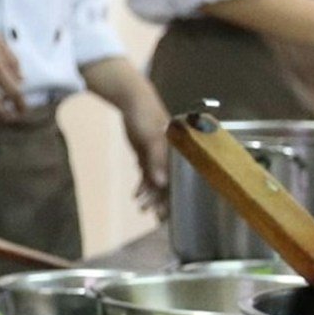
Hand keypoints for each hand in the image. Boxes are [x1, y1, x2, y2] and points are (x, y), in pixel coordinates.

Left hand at [122, 99, 170, 219]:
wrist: (132, 100)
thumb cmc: (147, 116)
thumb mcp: (152, 138)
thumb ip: (156, 160)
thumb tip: (161, 183)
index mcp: (179, 153)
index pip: (180, 180)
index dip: (175, 197)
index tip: (169, 212)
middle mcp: (172, 157)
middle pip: (169, 183)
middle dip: (161, 200)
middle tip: (153, 214)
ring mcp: (159, 156)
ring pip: (157, 181)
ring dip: (150, 195)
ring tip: (141, 207)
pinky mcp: (148, 155)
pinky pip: (148, 174)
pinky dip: (143, 185)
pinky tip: (136, 194)